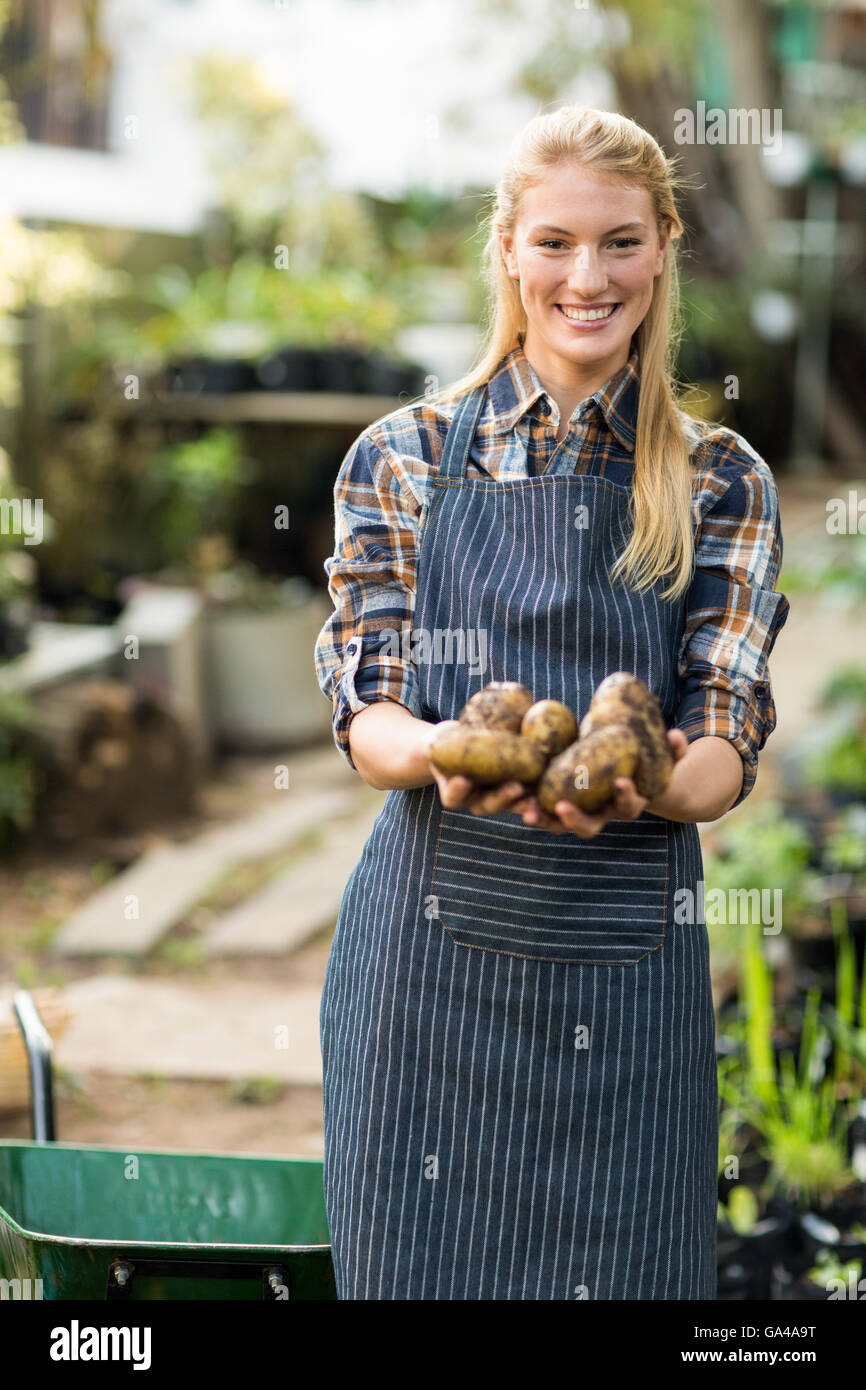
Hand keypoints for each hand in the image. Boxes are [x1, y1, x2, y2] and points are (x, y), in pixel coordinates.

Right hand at [423, 721, 530, 816]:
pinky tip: (551, 786)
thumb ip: (439, 742)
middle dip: (503, 798)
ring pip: (511, 806)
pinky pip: (527, 797)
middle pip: (488, 806)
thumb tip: (438, 734)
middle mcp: (477, 799)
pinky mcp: (516, 790)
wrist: (467, 741)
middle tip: (516, 787)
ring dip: (526, 803)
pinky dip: (537, 796)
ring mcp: (497, 796)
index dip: (458, 792)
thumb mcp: (440, 740)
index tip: (463, 780)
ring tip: (539, 797)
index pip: (453, 798)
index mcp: (455, 791)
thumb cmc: (449, 740)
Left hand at [510, 728, 689, 838]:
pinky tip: (513, 797)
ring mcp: (578, 813)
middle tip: (562, 808)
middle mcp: (601, 814)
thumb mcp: (659, 757)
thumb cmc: (642, 762)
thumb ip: (672, 750)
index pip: (628, 807)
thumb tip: (678, 736)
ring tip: (527, 813)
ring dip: (543, 820)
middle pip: (589, 827)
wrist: (626, 774)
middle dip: (575, 820)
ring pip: (559, 826)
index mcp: (626, 804)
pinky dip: (528, 807)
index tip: (621, 782)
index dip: (626, 796)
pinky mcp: (557, 805)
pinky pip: (541, 811)